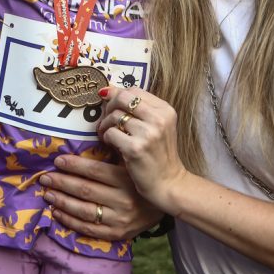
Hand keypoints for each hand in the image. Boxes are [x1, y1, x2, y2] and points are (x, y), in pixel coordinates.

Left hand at [39, 153, 161, 240]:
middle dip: (61, 183)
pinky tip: (57, 212)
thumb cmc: (143, 177)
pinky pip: (88, 228)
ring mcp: (119, 219)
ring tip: (48, 193)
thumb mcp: (131, 164)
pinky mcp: (117, 233)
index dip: (73, 165)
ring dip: (62, 201)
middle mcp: (123, 200)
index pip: (94, 172)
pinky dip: (70, 220)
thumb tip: (83, 144)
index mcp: (126, 180)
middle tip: (45, 177)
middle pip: (85, 190)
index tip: (57, 160)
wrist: (166, 200)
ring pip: (84, 210)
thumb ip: (112, 156)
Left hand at [96, 86, 188, 213]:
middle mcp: (159, 119)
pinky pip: (110, 133)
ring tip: (105, 134)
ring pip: (114, 116)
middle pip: (122, 98)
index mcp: (165, 110)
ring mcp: (148, 134)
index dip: (117, 95)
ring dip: (105, 125)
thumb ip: (138, 109)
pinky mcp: (135, 149)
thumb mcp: (157, 127)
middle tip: (106, 120)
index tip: (109, 104)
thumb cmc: (159, 154)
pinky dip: (106, 138)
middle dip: (109, 107)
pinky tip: (110, 144)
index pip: (134, 90)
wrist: (168, 183)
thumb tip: (108, 90)